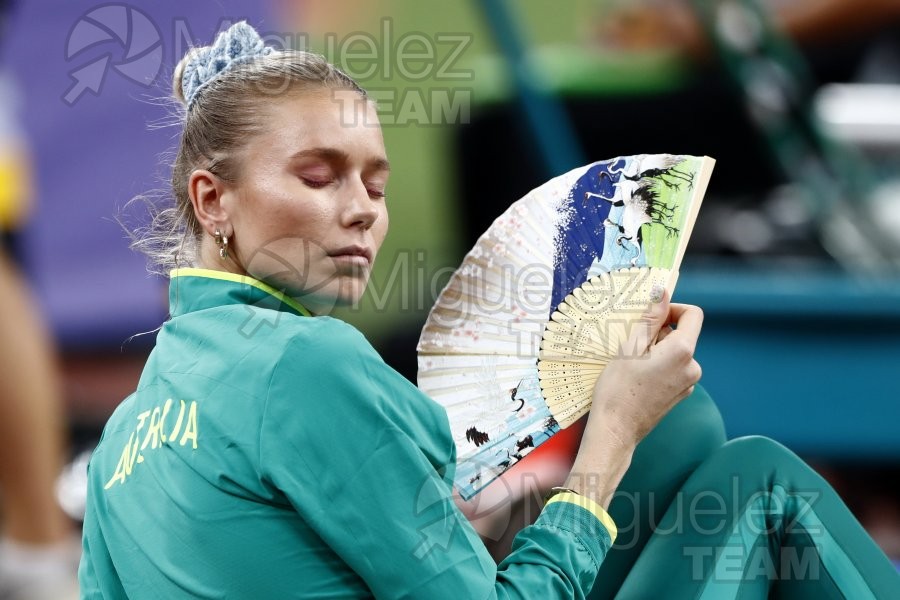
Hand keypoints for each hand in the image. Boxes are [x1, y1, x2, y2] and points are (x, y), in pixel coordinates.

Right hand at [588, 288, 702, 449]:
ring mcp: (688, 383)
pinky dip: (657, 366)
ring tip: (631, 364)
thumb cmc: (618, 388)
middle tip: (630, 345)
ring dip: (655, 350)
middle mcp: (692, 367)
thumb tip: (663, 293)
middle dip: (657, 334)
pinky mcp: (680, 394)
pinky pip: (672, 369)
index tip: (652, 315)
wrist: (616, 430)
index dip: (672, 309)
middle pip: (681, 334)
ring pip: (675, 352)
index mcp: (683, 352)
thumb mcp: (630, 347)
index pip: (693, 315)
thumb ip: (651, 318)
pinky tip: (637, 378)